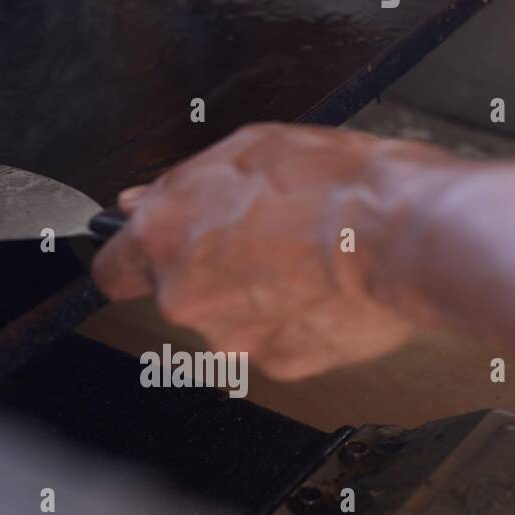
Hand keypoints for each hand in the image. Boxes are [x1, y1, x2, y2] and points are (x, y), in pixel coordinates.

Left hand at [92, 124, 463, 379]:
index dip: (130, 261)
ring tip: (296, 258)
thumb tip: (139, 201)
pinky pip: (271, 340)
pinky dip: (290, 320)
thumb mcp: (243, 151)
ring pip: (225, 319)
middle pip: (174, 293)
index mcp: (162, 236)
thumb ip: (179, 185)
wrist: (404, 234)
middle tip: (254, 239)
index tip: (144, 258)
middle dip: (206, 272)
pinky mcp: (277, 362)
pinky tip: (317, 286)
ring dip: (250, 296)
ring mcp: (229, 335)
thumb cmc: (331, 184)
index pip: (111, 269)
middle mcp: (184, 295)